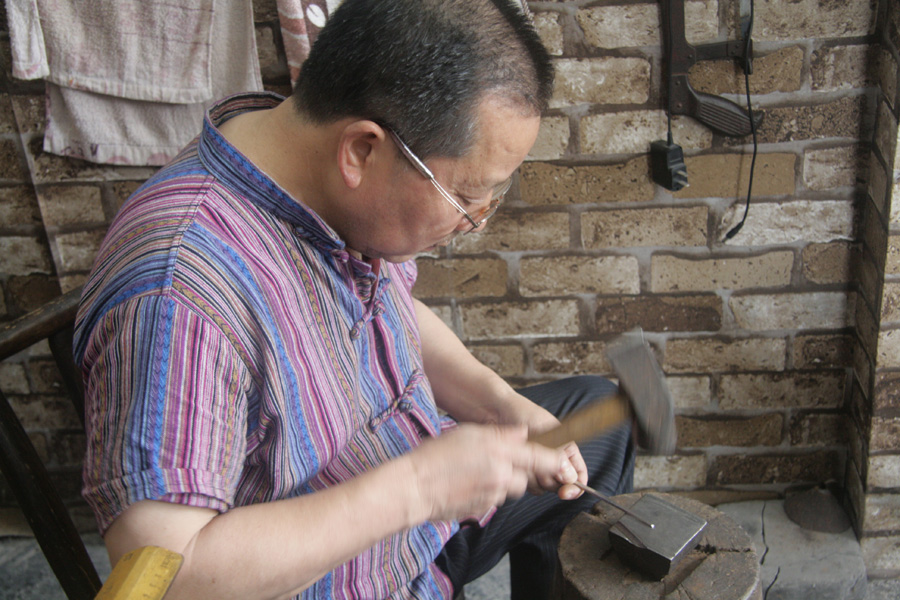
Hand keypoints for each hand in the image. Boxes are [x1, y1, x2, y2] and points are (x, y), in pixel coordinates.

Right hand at [405, 423, 572, 522]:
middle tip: (492, 461)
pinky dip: (484, 493)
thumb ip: (502, 435)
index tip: (565, 464)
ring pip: (507, 489)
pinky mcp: (482, 511)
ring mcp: (492, 497)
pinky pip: (492, 500)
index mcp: (501, 454)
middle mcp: (502, 477)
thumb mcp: (470, 433)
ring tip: (472, 472)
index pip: (541, 459)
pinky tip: (464, 485)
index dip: (555, 462)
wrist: (414, 487)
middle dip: (515, 472)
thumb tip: (522, 434)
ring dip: (499, 482)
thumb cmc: (437, 456)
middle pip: (524, 478)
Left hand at [486, 391, 587, 500]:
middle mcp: (554, 460)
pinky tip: (515, 461)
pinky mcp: (522, 471)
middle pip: (560, 485)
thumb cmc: (523, 413)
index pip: (579, 476)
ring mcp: (538, 467)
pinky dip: (521, 476)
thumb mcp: (546, 432)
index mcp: (567, 449)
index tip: (565, 492)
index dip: (575, 487)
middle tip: (538, 462)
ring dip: (533, 476)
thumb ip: (559, 456)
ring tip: (524, 455)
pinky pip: (526, 485)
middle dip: (549, 479)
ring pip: (542, 487)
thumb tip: (570, 479)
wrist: (496, 411)